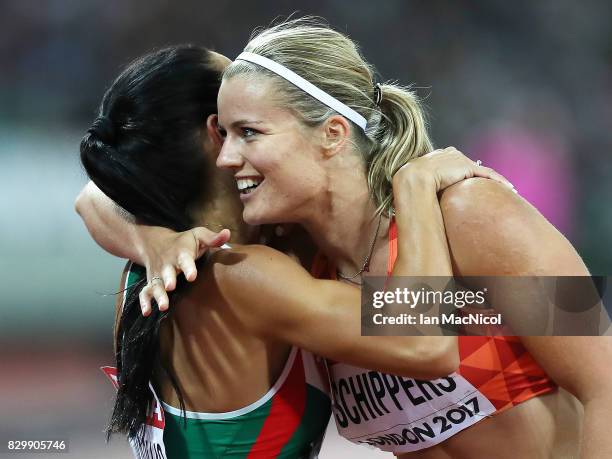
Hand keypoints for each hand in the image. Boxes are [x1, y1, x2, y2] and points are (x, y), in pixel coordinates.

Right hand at [137, 226, 230, 315]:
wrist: (155, 242)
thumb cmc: (184, 241)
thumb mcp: (198, 235)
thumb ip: (212, 238)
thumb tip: (227, 233)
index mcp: (181, 253)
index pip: (185, 259)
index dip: (188, 267)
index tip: (191, 276)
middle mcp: (168, 264)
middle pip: (167, 272)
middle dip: (168, 279)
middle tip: (171, 287)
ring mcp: (158, 274)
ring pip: (156, 284)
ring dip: (158, 295)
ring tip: (163, 306)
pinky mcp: (151, 281)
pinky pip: (144, 292)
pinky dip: (144, 301)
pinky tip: (146, 312)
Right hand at [393, 147, 514, 192]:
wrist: (413, 180)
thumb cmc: (410, 186)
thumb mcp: (416, 185)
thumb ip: (421, 189)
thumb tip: (418, 207)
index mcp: (434, 157)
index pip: (452, 162)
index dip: (460, 171)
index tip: (467, 179)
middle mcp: (447, 154)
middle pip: (467, 164)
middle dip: (477, 173)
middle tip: (489, 184)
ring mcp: (457, 160)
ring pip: (480, 169)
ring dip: (493, 179)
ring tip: (505, 188)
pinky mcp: (466, 167)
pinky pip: (486, 174)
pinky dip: (499, 180)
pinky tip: (509, 188)